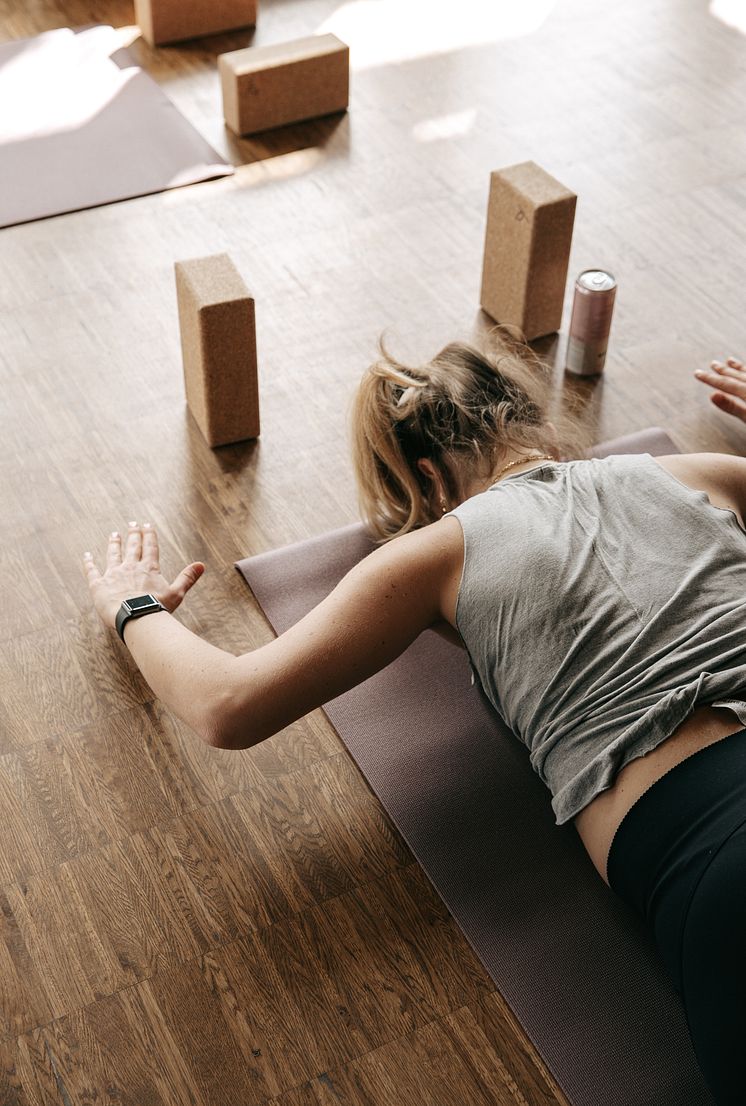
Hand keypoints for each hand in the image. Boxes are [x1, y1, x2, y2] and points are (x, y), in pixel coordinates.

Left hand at [82, 521, 204, 629]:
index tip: (147, 525)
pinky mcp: (99, 584)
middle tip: (132, 524)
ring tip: (114, 534)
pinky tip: (86, 556)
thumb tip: (201, 565)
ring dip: (114, 543)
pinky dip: (88, 563)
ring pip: (113, 554)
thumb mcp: (176, 593)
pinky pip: (92, 570)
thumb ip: (187, 578)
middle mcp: (131, 567)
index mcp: (149, 568)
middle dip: (133, 534)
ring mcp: (114, 574)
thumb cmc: (157, 608)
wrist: (136, 618)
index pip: (150, 547)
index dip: (149, 535)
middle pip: (132, 546)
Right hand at [694, 357, 745, 421]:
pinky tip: (745, 370)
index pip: (725, 383)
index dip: (710, 378)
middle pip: (736, 376)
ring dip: (737, 367)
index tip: (697, 373)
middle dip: (723, 370)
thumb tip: (713, 395)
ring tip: (730, 361)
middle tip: (712, 363)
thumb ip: (733, 406)